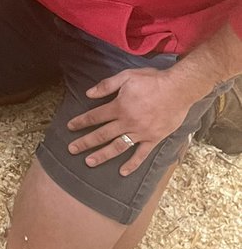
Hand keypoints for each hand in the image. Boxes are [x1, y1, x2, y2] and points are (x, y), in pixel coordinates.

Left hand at [66, 66, 195, 175]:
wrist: (179, 89)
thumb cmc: (153, 80)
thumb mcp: (127, 76)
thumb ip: (106, 85)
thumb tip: (88, 93)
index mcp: (119, 107)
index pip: (95, 116)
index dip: (81, 122)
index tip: (70, 127)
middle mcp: (127, 122)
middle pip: (102, 134)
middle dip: (85, 142)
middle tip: (72, 149)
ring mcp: (140, 132)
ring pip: (117, 146)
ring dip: (102, 155)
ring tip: (89, 162)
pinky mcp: (153, 139)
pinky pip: (141, 154)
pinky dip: (132, 164)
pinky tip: (123, 172)